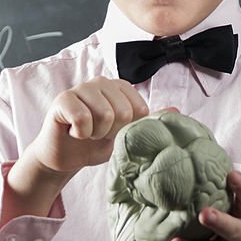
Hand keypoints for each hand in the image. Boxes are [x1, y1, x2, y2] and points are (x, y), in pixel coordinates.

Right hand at [26, 76, 149, 176]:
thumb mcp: (127, 135)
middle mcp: (102, 82)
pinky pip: (82, 119)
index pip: (140, 110)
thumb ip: (149, 122)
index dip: (128, 129)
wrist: (65, 158)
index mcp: (121, 87)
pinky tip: (74, 131)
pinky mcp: (63, 98)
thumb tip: (176, 110)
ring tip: (86, 132)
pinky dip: (80, 133)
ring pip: (104, 115)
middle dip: (111, 132)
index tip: (114, 132)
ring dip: (95, 133)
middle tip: (97, 133)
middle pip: (123, 112)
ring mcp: (82, 87)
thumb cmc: (95, 144)